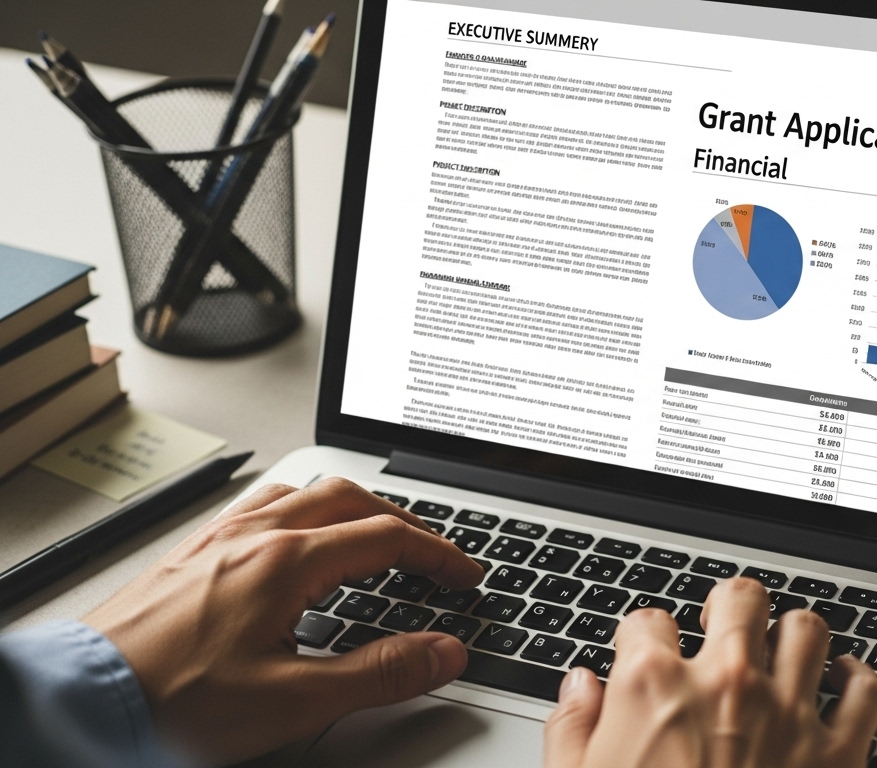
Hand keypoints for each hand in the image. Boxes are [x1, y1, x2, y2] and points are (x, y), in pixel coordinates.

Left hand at [84, 478, 483, 764]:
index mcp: (287, 561)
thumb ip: (380, 673)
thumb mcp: (294, 699)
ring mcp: (218, 538)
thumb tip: (443, 652)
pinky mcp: (191, 553)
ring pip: (303, 493)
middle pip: (350, 500)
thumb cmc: (172, 701)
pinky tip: (295, 539)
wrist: (82, 699)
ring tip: (373, 535)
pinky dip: (302, 512)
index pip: (387, 538)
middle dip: (403, 522)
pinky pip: (260, 506)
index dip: (438, 555)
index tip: (464, 576)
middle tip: (432, 554)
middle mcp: (253, 535)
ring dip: (352, 508)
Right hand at [543, 577, 876, 767]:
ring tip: (782, 647)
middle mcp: (727, 685)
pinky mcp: (839, 753)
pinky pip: (865, 691)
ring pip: (807, 629)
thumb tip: (579, 689)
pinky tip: (843, 679)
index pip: (646, 620)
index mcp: (653, 688)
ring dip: (793, 634)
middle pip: (739, 599)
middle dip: (729, 604)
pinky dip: (858, 679)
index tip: (646, 649)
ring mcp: (788, 714)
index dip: (642, 635)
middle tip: (724, 620)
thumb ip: (571, 730)